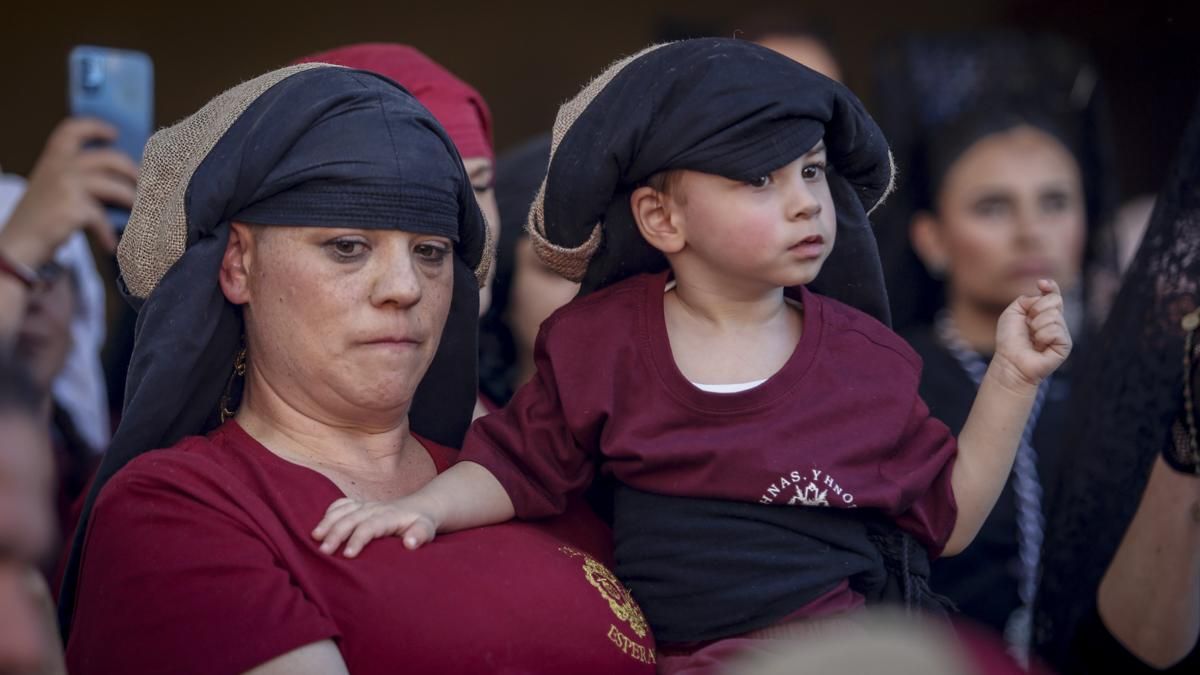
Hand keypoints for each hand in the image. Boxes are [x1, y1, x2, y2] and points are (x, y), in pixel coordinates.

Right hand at [0, 118, 137, 265]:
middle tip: (143, 181)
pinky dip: (108, 234)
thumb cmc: (42, 217)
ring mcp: (67, 186)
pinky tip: (110, 245)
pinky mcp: (74, 207)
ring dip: (131, 201)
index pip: (72, 130)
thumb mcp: (54, 188)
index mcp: (53, 159)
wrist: (20, 242)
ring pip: (115, 188)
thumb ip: (78, 177)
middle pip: (108, 158)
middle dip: (131, 169)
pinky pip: (103, 218)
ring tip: (138, 211)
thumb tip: (122, 177)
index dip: (94, 127)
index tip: (114, 132)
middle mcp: (60, 167)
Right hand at [311, 495, 440, 557]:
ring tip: (315, 537)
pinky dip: (329, 512)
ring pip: (343, 510)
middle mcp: (375, 508)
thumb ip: (420, 535)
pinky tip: (320, 526)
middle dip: (336, 533)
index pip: (370, 526)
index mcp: (389, 516)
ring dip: (327, 522)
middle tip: (324, 551)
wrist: (420, 507)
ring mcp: (366, 505)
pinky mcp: (360, 505)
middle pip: (351, 518)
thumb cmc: (422, 523)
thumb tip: (410, 543)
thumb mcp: (427, 529)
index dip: (358, 539)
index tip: (348, 555)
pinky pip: (342, 504)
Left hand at [992, 279, 1072, 389]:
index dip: (1051, 287)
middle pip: (1055, 300)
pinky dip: (1043, 336)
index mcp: (1043, 312)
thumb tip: (1043, 295)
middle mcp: (1055, 320)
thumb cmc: (1010, 340)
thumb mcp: (1013, 313)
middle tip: (1028, 324)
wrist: (1010, 361)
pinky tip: (1039, 345)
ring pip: (1054, 315)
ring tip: (1032, 338)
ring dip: (1037, 325)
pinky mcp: (1065, 345)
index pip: (1053, 294)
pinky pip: (1056, 330)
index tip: (1041, 284)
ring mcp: (1062, 332)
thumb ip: (1027, 299)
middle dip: (1037, 308)